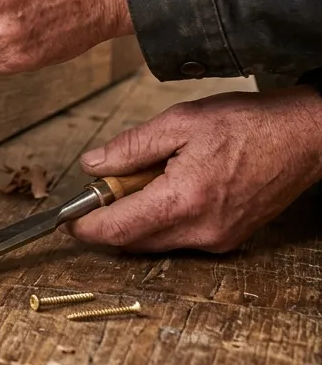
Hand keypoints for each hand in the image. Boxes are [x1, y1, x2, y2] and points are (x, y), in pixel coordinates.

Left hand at [68, 87, 321, 251]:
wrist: (302, 137)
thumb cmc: (246, 124)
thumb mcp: (178, 122)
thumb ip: (130, 147)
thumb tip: (92, 164)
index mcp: (183, 201)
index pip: (119, 230)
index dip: (86, 227)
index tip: (65, 220)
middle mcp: (201, 231)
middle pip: (134, 241)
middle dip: (109, 219)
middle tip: (104, 186)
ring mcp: (218, 240)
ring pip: (156, 241)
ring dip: (136, 218)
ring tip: (142, 177)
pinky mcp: (228, 239)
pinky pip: (179, 238)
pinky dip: (161, 218)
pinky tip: (167, 186)